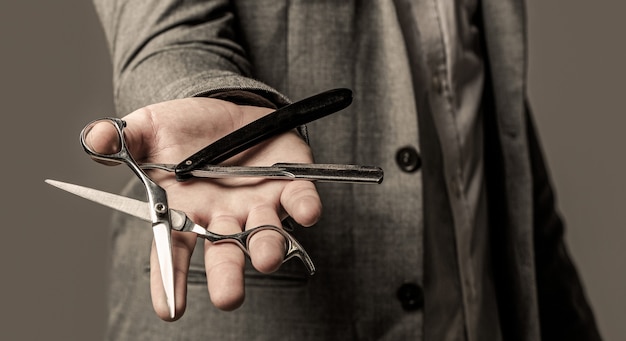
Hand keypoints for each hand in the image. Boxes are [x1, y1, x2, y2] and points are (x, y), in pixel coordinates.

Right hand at [85, 97, 321, 319]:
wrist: (228, 109)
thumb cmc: (185, 129)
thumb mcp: (149, 128)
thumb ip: (124, 138)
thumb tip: (96, 140)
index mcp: (186, 210)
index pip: (172, 250)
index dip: (169, 280)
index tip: (170, 310)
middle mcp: (224, 216)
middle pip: (225, 252)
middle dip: (227, 275)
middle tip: (228, 298)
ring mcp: (258, 203)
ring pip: (264, 232)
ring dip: (267, 245)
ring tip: (265, 257)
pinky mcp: (290, 182)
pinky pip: (301, 198)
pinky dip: (306, 206)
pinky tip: (308, 214)